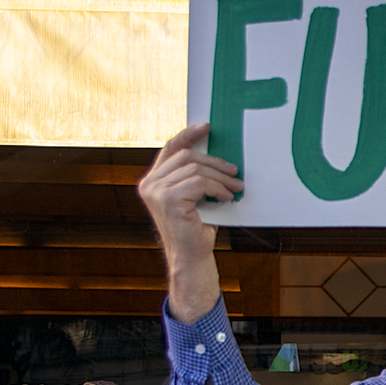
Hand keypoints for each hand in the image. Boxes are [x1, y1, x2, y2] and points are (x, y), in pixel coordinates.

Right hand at [138, 123, 242, 323]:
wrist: (191, 258)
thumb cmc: (196, 228)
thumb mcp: (195, 197)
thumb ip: (195, 176)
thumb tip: (218, 155)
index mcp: (152, 181)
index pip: (169, 148)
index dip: (188, 135)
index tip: (207, 127)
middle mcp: (149, 184)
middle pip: (186, 156)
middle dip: (215, 162)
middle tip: (235, 170)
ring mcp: (156, 191)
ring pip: (195, 169)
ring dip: (221, 177)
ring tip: (236, 186)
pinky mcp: (168, 199)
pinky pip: (200, 183)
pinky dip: (217, 188)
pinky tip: (227, 196)